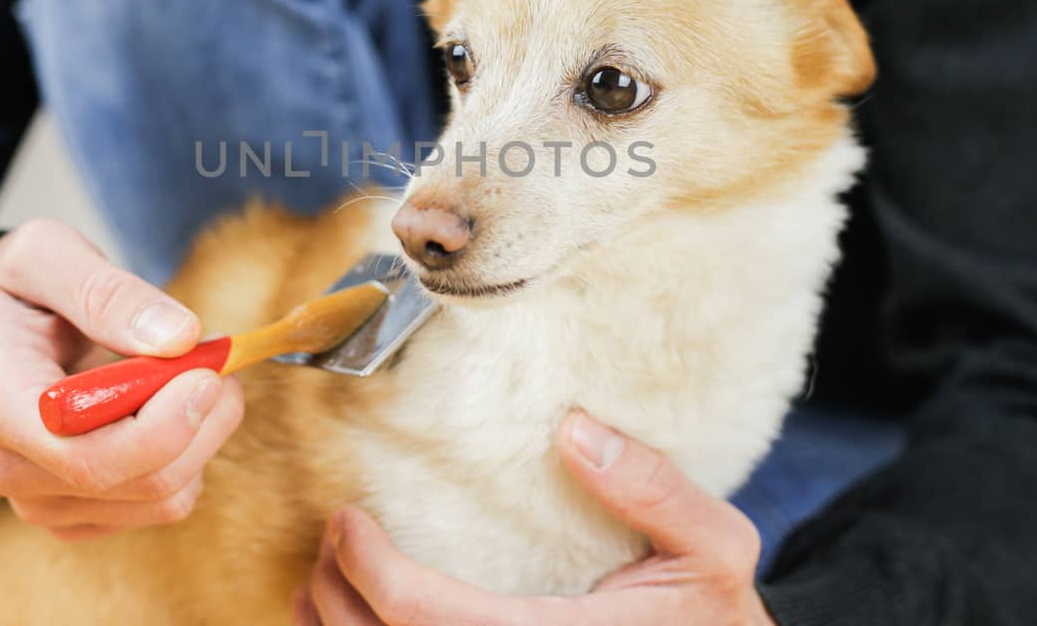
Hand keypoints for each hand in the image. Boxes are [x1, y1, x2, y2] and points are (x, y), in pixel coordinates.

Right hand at [0, 219, 244, 539]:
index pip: (89, 457)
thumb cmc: (14, 289)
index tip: (207, 372)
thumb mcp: (45, 254)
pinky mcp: (76, 513)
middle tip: (219, 357)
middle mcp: (12, 471)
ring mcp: (43, 501)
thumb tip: (179, 338)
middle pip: (142, 482)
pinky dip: (188, 453)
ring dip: (204, 434)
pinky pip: (161, 503)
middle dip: (203, 419)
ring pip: (165, 497)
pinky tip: (174, 405)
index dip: (166, 426)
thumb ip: (108, 294)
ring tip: (197, 371)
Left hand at [295, 412, 776, 624]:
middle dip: (337, 596)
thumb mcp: (713, 546)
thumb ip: (652, 489)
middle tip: (329, 538)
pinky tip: (349, 623)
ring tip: (322, 578)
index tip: (345, 520)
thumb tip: (572, 430)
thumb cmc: (714, 613)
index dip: (370, 570)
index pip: (427, 618)